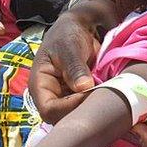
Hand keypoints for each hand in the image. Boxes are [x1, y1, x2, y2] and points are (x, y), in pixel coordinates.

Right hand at [29, 9, 100, 123]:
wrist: (78, 28)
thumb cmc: (68, 35)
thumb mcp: (69, 48)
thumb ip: (75, 68)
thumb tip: (83, 87)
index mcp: (40, 85)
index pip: (49, 110)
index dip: (69, 107)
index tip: (89, 92)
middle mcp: (50, 96)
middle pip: (62, 117)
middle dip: (81, 109)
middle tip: (100, 94)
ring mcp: (64, 98)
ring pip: (76, 114)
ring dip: (90, 107)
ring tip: (104, 91)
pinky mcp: (77, 97)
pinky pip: (85, 106)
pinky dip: (95, 102)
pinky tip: (106, 91)